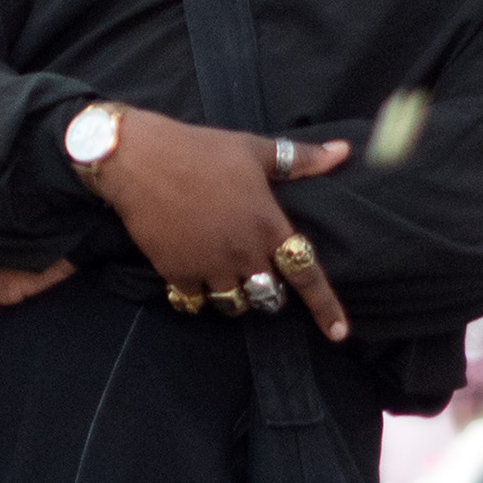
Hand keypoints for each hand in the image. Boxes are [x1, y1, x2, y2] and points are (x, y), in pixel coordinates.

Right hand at [99, 113, 354, 341]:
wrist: (140, 159)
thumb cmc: (200, 149)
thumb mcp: (254, 149)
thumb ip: (300, 159)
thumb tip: (343, 152)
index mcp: (267, 224)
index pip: (306, 273)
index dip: (325, 306)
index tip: (340, 333)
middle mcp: (242, 252)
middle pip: (269, 296)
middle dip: (270, 291)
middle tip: (257, 271)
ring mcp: (209, 266)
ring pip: (234, 305)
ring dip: (236, 296)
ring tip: (226, 275)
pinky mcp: (177, 273)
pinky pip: (195, 302)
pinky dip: (198, 296)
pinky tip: (193, 278)